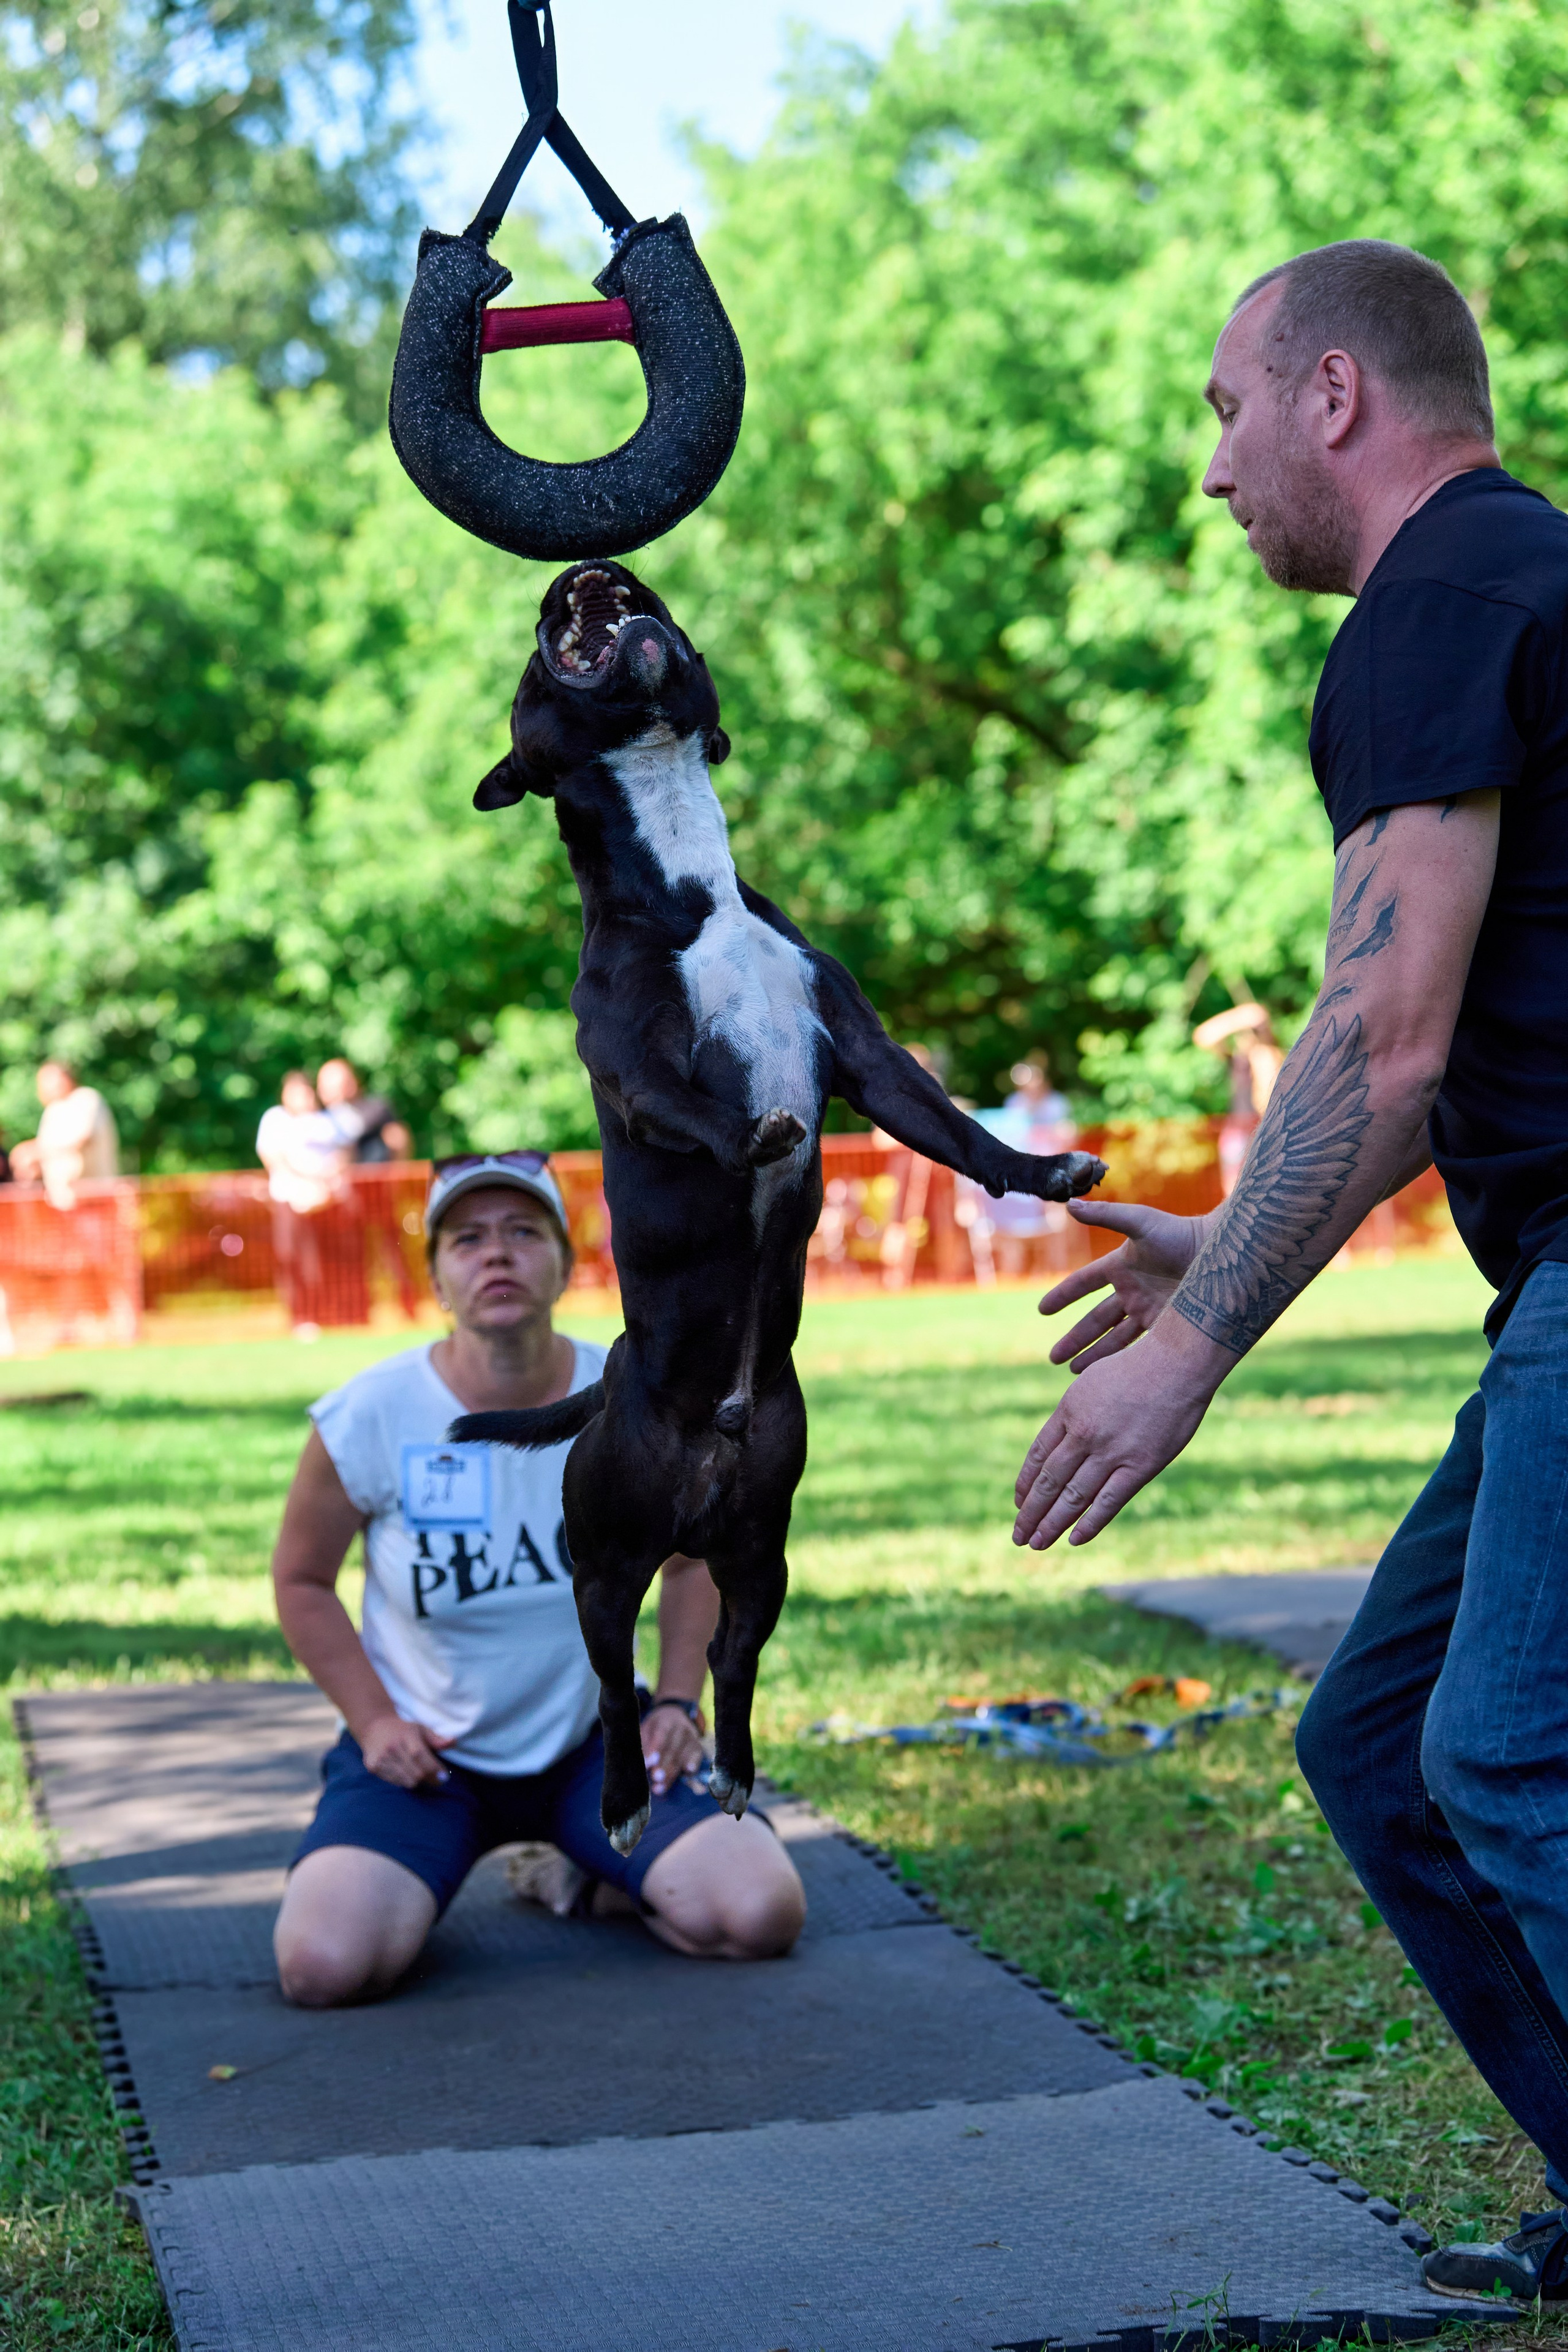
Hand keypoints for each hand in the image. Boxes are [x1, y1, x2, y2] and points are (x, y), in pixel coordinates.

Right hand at [358, 1711, 454, 1787]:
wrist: (374, 1726)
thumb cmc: (402, 1729)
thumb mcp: (420, 1729)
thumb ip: (436, 1738)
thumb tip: (453, 1742)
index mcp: (406, 1735)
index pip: (420, 1756)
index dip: (434, 1769)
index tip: (444, 1776)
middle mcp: (392, 1747)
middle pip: (415, 1773)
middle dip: (430, 1779)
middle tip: (436, 1779)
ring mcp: (381, 1758)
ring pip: (406, 1781)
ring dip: (417, 1781)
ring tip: (420, 1774)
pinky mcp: (373, 1767)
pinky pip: (394, 1782)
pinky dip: (403, 1781)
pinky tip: (405, 1772)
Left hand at [642, 1701, 704, 1794]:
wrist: (676, 1717)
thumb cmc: (655, 1728)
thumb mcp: (646, 1729)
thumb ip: (643, 1744)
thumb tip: (640, 1763)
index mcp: (666, 1720)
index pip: (661, 1734)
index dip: (655, 1749)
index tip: (648, 1764)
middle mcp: (682, 1728)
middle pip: (673, 1749)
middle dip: (664, 1766)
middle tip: (655, 1778)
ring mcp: (692, 1737)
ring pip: (682, 1757)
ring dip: (672, 1774)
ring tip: (660, 1788)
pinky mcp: (698, 1747)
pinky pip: (696, 1758)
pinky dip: (692, 1766)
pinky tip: (687, 1773)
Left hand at [1013, 1315, 1227, 1549]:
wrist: (1177, 1362)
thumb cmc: (1137, 1368)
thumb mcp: (1091, 1382)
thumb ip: (1074, 1414)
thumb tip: (1061, 1441)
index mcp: (1068, 1411)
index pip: (1038, 1456)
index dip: (1026, 1482)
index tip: (1018, 1502)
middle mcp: (1084, 1434)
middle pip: (1049, 1481)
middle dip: (1031, 1512)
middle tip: (1018, 1535)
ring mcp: (1112, 1451)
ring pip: (1073, 1496)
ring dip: (1051, 1523)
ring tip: (1036, 1543)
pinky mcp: (1141, 1466)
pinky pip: (1109, 1501)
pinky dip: (1090, 1523)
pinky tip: (1074, 1539)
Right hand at [1038, 1199, 1211, 1372]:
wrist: (1223, 1255)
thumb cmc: (1181, 1233)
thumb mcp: (1139, 1222)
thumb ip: (1105, 1215)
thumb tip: (1069, 1203)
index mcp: (1120, 1266)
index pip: (1083, 1283)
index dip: (1062, 1296)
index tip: (1042, 1310)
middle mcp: (1132, 1290)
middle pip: (1095, 1320)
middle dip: (1074, 1339)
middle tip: (1054, 1358)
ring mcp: (1149, 1309)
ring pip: (1114, 1339)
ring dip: (1094, 1355)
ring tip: (1075, 1372)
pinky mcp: (1167, 1325)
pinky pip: (1139, 1347)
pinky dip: (1123, 1361)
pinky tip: (1110, 1376)